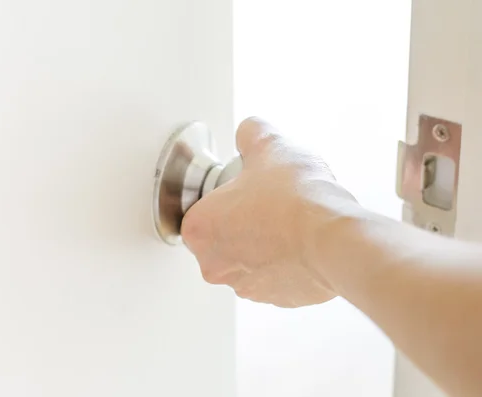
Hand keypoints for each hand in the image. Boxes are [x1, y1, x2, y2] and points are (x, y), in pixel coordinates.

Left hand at [181, 117, 357, 307]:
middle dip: (243, 221)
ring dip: (265, 243)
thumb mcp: (268, 145)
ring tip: (291, 219)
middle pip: (223, 237)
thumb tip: (249, 132)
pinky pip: (277, 276)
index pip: (201, 211)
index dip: (224, 196)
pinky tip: (304, 241)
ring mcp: (247, 287)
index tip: (244, 189)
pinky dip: (287, 261)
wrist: (335, 238)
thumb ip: (250, 133)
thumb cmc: (295, 197)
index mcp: (199, 231)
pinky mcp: (279, 299)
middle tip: (269, 202)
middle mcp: (215, 266)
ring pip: (250, 259)